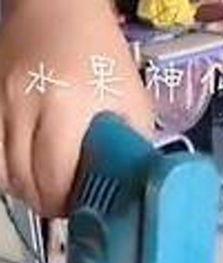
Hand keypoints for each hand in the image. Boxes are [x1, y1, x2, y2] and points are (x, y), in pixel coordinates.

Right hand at [0, 0, 153, 216]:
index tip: (81, 205)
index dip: (68, 203)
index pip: (54, 179)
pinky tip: (24, 168)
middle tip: (65, 200)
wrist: (60, 9)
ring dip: (24, 189)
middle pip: (25, 182)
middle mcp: (25, 104)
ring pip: (1, 173)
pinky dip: (6, 170)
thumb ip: (129, 150)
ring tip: (45, 185)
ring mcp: (0, 102)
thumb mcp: (131, 104)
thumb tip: (124, 193)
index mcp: (67, 106)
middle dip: (48, 201)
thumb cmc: (102, 58)